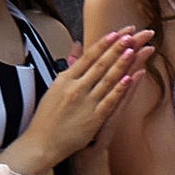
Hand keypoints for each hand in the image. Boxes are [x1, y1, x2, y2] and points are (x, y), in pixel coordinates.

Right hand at [29, 28, 149, 164]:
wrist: (41, 142)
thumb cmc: (48, 115)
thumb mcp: (56, 86)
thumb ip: (70, 65)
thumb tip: (77, 45)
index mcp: (65, 79)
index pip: (88, 57)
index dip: (104, 44)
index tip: (117, 32)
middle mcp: (75, 88)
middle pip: (100, 64)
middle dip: (116, 48)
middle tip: (132, 34)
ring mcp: (85, 102)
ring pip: (106, 80)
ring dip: (120, 64)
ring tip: (133, 50)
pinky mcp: (93, 118)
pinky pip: (109, 101)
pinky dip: (120, 89)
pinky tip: (130, 78)